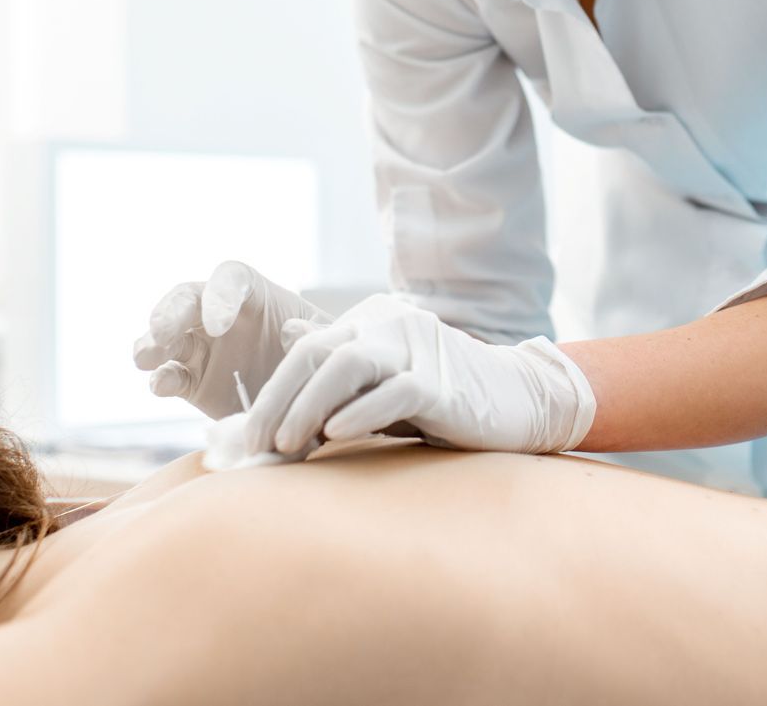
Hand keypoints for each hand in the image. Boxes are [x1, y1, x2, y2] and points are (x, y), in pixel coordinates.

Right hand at [131, 260, 331, 420]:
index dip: (220, 294)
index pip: (231, 278)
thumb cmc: (325, 359)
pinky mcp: (192, 382)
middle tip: (162, 333)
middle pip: (187, 298)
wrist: (315, 401)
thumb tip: (290, 330)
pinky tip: (161, 384)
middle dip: (170, 312)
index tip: (220, 325)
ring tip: (146, 357)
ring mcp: (203, 348)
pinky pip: (169, 375)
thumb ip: (317, 333)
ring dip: (151, 342)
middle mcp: (222, 315)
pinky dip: (160, 378)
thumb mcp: (334, 343)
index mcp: (257, 295)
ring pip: (166, 335)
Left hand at [238, 292, 595, 457]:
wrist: (520, 400)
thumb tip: (288, 340)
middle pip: (317, 352)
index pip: (305, 349)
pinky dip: (362, 411)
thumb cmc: (443, 398)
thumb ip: (338, 369)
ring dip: (309, 404)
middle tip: (256, 445)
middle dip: (278, 400)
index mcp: (370, 321)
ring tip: (287, 443)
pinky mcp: (444, 383)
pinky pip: (396, 391)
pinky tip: (336, 434)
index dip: (270, 393)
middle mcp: (390, 326)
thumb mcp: (382, 382)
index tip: (246, 439)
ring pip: (349, 363)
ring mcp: (419, 351)